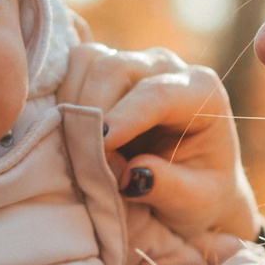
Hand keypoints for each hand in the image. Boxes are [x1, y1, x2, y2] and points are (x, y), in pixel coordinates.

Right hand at [60, 41, 259, 242]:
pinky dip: (63, 96)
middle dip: (93, 111)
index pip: (157, 93)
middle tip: (88, 162)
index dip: (123, 117)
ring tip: (81, 149)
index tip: (100, 144)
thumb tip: (132, 175)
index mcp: (201, 91)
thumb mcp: (196, 202)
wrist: (196, 186)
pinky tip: (68, 130)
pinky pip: (74, 67)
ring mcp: (134, 63)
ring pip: (88, 61)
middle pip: (114, 68)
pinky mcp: (107, 71)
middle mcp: (166, 67)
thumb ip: (169, 188)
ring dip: (73, 103)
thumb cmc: (201, 193)